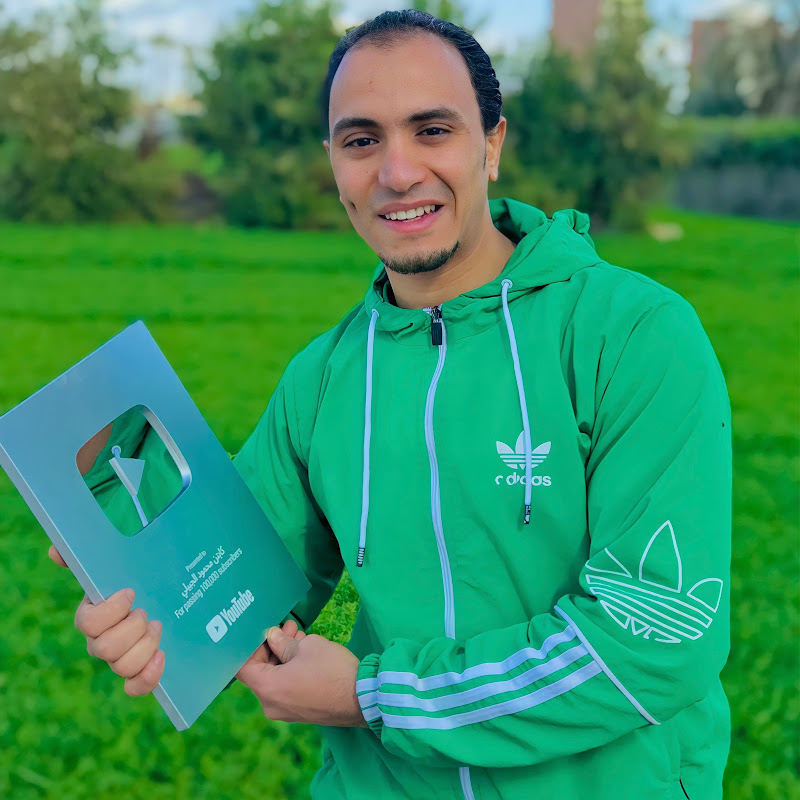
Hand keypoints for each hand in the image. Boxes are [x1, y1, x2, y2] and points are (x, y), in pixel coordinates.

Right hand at [48, 546, 164, 695]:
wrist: (158, 597)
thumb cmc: (131, 581)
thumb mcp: (112, 566)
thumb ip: (83, 557)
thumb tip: (55, 551)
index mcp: (91, 617)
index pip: (87, 623)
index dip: (110, 611)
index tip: (131, 592)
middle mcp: (100, 642)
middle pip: (104, 650)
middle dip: (131, 629)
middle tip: (146, 612)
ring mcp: (118, 659)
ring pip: (122, 667)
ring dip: (145, 646)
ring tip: (158, 626)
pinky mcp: (138, 672)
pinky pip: (135, 687)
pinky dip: (148, 677)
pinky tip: (162, 657)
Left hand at [236, 625, 366, 727]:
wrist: (362, 698)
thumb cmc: (332, 670)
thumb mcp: (306, 647)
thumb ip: (282, 642)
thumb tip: (272, 637)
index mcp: (268, 689)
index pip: (242, 667)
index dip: (249, 646)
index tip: (261, 630)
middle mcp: (271, 705)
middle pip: (260, 672)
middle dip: (271, 647)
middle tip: (285, 627)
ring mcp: (286, 711)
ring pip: (275, 679)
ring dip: (283, 656)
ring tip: (298, 635)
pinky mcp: (300, 712)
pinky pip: (287, 688)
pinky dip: (290, 670)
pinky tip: (304, 652)